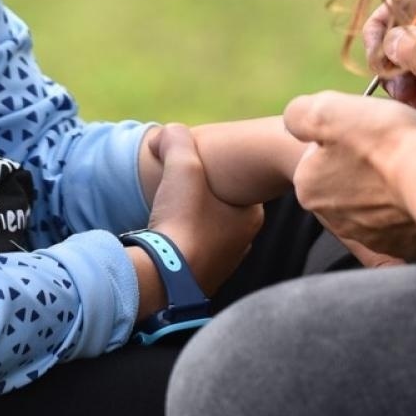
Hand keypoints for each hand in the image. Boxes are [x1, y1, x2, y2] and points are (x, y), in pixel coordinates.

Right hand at [145, 124, 262, 295]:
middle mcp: (243, 244)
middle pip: (222, 208)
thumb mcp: (182, 167)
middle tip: (178, 186)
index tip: (195, 166)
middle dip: (202, 197)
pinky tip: (163, 236)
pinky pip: (190, 253)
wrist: (163, 277)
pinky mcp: (199, 282)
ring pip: (206, 232)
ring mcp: (222, 266)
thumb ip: (177, 140)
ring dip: (189, 221)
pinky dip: (178, 242)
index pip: (239, 184)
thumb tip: (168, 133)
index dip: (216, 172)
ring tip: (167, 211)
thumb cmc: (182, 220)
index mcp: (251, 218)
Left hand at [284, 92, 415, 261]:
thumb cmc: (384, 140)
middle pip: (348, 179)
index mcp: (309, 186)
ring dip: (388, 187)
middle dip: (365, 164)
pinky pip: (403, 221)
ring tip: (410, 166)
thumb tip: (295, 121)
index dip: (346, 136)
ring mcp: (370, 237)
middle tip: (390, 146)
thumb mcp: (328, 111)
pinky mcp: (403, 247)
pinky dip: (411, 206)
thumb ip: (299, 115)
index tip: (367, 131)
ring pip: (375, 202)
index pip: (322, 154)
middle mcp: (333, 218)